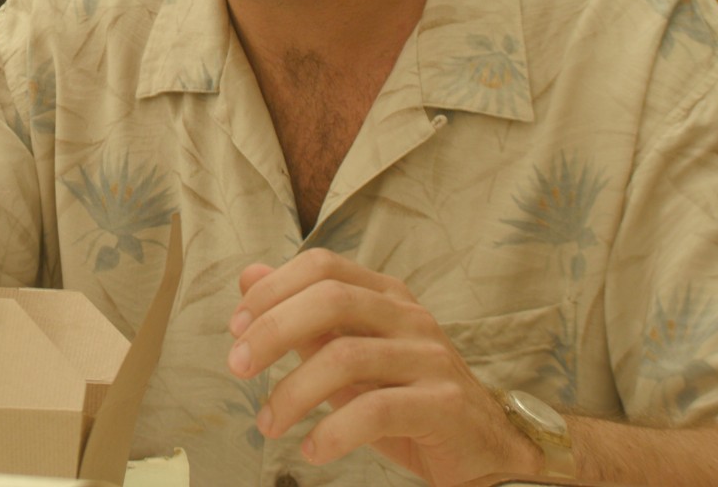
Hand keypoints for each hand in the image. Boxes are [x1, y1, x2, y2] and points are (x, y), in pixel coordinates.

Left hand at [228, 249, 542, 484]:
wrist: (482, 450)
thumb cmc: (406, 399)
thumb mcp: (349, 355)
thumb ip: (304, 318)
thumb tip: (248, 274)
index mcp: (386, 296)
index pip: (323, 267)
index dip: (272, 290)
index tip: (236, 327)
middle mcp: (410, 317)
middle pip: (331, 300)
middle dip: (273, 330)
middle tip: (237, 368)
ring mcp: (430, 358)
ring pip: (347, 356)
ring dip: (293, 392)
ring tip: (268, 424)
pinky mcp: (442, 404)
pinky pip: (377, 410)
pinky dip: (334, 431)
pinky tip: (312, 450)